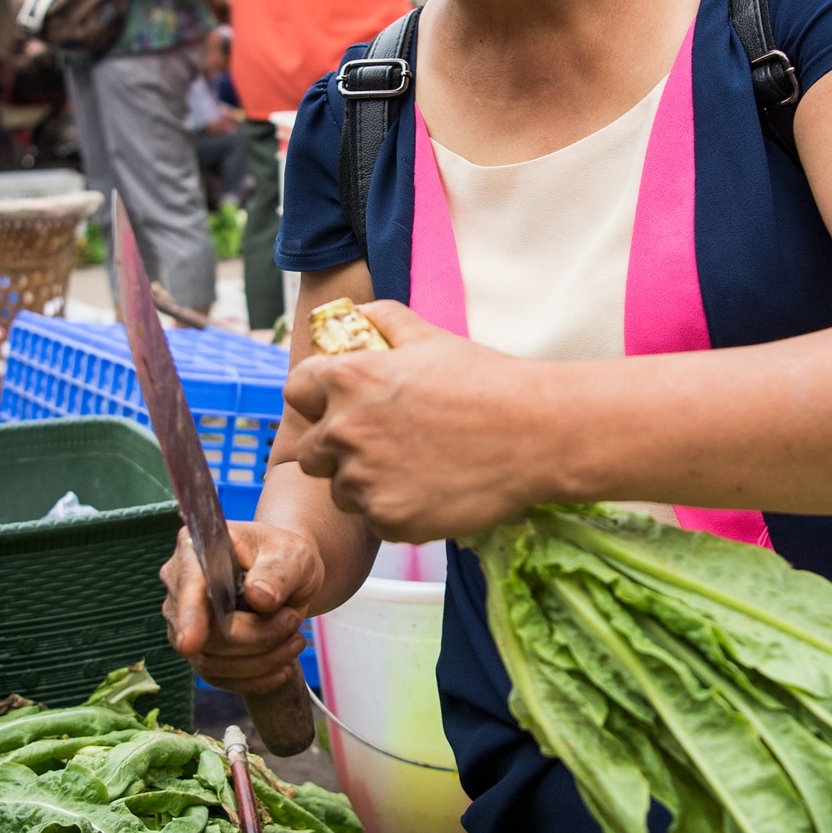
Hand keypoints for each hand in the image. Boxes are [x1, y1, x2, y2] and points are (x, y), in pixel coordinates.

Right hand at [160, 520, 323, 694]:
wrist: (290, 577)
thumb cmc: (286, 558)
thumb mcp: (293, 556)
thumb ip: (278, 573)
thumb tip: (259, 597)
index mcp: (194, 549)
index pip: (188, 586)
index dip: (189, 615)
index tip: (191, 642)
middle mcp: (180, 585)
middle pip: (204, 633)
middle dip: (256, 637)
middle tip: (293, 620)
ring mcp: (184, 621)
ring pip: (210, 662)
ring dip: (261, 660)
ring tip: (295, 639)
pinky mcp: (199, 649)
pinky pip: (219, 678)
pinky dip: (255, 679)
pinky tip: (282, 668)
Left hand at [286, 301, 541, 541]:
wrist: (535, 433)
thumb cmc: (486, 381)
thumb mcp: (430, 338)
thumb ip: (384, 320)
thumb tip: (357, 312)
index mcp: (349, 380)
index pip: (296, 391)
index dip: (316, 398)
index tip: (338, 407)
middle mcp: (345, 431)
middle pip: (311, 450)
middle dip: (337, 449)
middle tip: (382, 445)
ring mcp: (364, 480)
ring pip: (340, 491)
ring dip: (365, 484)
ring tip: (413, 469)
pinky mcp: (388, 520)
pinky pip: (374, 520)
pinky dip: (396, 510)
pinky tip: (431, 491)